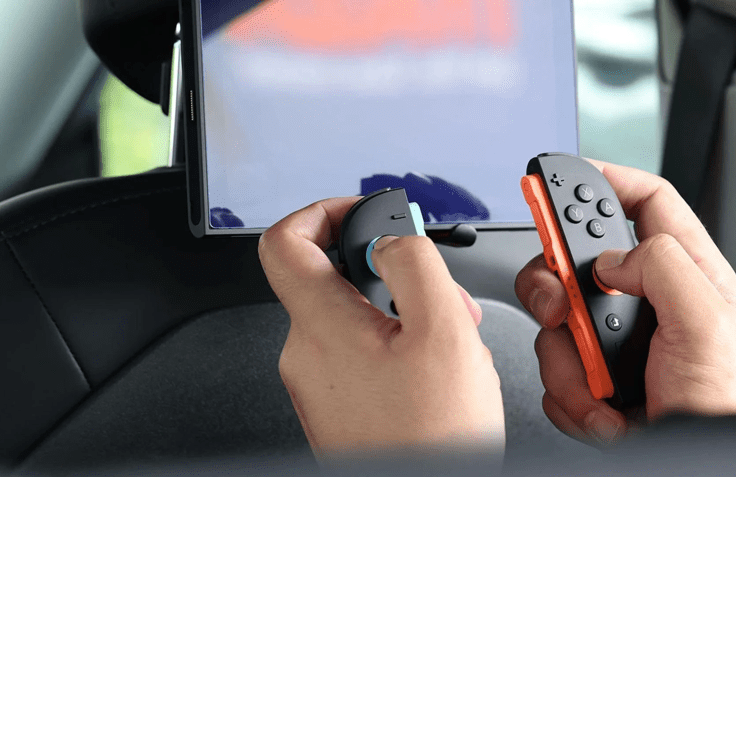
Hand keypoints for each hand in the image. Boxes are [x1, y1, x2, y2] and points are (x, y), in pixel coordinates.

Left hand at [259, 197, 503, 456]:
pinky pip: (359, 357)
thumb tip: (393, 236)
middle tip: (438, 294)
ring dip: (404, 315)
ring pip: (352, 319)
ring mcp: (317, 386)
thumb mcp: (444, 331)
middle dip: (392, 274)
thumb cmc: (432, 444)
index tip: (364, 212)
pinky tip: (438, 374)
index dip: (322, 210)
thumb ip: (413, 263)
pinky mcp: (335, 411)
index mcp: (321, 326)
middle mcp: (305, 355)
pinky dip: (399, 349)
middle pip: (331, 279)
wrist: (421, 524)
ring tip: (451, 342)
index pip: (284, 241)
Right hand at [514, 161, 735, 444]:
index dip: (604, 178)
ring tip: (605, 388)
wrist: (699, 473)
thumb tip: (612, 255)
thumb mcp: (709, 322)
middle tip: (560, 308)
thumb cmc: (727, 407)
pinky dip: (569, 397)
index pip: (645, 203)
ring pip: (554, 324)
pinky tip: (605, 412)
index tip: (560, 174)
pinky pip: (552, 373)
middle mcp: (648, 304)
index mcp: (687, 275)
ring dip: (569, 363)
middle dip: (555, 287)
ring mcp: (618, 344)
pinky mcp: (594, 381)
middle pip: (576, 261)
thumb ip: (662, 266)